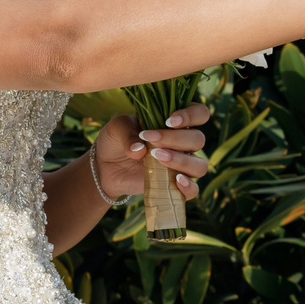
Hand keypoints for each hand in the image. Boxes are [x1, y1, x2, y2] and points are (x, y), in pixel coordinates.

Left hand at [93, 103, 211, 200]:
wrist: (105, 166)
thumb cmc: (116, 140)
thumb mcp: (117, 129)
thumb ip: (128, 134)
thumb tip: (140, 149)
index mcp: (175, 123)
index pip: (199, 114)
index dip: (191, 115)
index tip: (169, 121)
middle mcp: (183, 144)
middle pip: (198, 139)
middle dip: (175, 139)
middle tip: (151, 140)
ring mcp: (181, 166)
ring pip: (199, 165)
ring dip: (182, 161)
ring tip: (157, 157)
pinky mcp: (174, 186)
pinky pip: (193, 190)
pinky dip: (188, 186)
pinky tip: (175, 180)